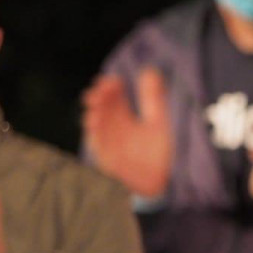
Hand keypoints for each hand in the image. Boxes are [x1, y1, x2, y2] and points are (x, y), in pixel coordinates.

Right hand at [82, 67, 171, 197]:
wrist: (156, 182)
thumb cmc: (154, 152)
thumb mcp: (157, 122)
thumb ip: (153, 99)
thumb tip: (150, 70)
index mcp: (123, 117)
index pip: (114, 98)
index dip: (111, 88)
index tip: (112, 81)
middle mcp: (112, 128)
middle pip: (103, 109)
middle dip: (100, 98)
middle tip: (102, 88)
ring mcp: (108, 143)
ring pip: (96, 126)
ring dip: (94, 115)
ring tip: (95, 104)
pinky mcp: (107, 159)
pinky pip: (98, 146)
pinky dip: (95, 135)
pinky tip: (95, 124)